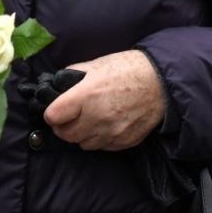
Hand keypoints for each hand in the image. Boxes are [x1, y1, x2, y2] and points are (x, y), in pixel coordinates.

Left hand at [43, 50, 164, 150]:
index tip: (54, 110)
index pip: (54, 116)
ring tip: (87, 122)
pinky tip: (104, 126)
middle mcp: (98, 117)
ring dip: (81, 135)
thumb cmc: (128, 69)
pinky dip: (99, 139)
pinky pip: (103, 147)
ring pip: (83, 145)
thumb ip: (74, 75)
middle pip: (66, 135)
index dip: (50, 113)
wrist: (161, 82)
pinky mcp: (125, 141)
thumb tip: (58, 84)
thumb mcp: (96, 64)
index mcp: (87, 95)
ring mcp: (112, 132)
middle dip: (62, 127)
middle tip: (67, 119)